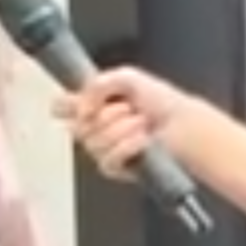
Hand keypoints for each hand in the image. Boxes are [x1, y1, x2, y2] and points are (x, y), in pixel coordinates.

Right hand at [54, 67, 192, 179]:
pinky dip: (127, 146)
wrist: (184, 126)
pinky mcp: (115, 168)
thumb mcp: (127, 77)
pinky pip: (107, 160)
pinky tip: (142, 139)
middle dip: (106, 115)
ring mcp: (103, 149)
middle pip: (77, 127)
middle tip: (128, 108)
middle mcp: (95, 126)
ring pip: (93, 144)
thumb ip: (97, 85)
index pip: (62, 107)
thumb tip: (79, 107)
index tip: (77, 105)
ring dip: (122, 129)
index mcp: (94, 103)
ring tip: (142, 122)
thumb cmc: (162, 101)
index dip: (64, 106)